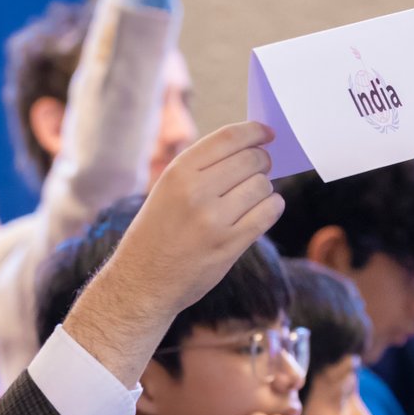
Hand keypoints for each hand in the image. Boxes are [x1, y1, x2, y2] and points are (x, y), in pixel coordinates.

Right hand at [62, 121, 281, 386]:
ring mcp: (213, 220)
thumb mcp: (167, 190)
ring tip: (251, 198)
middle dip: (262, 162)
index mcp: (178, 173)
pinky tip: (262, 211)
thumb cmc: (157, 233)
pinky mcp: (229, 245)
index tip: (267, 133)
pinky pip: (268, 213)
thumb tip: (252, 148)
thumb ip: (203, 169)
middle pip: (251, 160)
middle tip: (260, 171)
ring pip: (263, 186)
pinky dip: (271, 208)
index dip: (254, 131)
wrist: (142, 283)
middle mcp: (195, 192)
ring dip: (264, 189)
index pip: (228, 138)